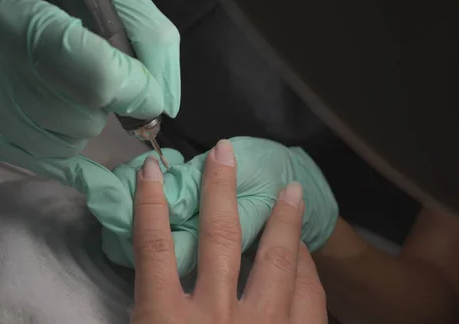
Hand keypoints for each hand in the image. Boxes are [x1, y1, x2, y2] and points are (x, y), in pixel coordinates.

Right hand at [0, 0, 179, 183]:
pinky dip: (65, 145)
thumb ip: (153, 42)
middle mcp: (0, 70)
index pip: (100, 79)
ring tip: (62, 89)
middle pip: (86, 119)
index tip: (146, 89)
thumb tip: (164, 105)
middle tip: (86, 77)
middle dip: (104, 105)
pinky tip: (70, 136)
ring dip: (80, 122)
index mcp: (34, 24)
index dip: (134, 90)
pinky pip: (45, 160)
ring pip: (69, 143)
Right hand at [131, 140, 327, 322]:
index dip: (150, 204)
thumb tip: (160, 278)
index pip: (155, 248)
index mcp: (167, 321)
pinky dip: (307, 270)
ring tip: (291, 191)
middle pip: (220, 238)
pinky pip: (308, 297)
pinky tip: (305, 255)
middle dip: (221, 189)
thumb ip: (151, 312)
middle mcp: (217, 316)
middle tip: (225, 152)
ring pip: (276, 262)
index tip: (151, 170)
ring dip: (284, 222)